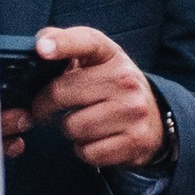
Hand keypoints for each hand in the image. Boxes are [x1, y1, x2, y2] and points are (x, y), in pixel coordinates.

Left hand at [31, 26, 166, 174]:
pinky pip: (88, 152)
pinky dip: (85, 150)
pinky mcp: (135, 141)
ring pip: (72, 127)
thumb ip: (68, 47)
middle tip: (44, 109)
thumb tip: (40, 45)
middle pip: (61, 93)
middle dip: (44, 106)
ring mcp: (133, 111)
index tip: (42, 49)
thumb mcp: (97, 60)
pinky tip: (96, 140)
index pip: (86, 41)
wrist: (155, 118)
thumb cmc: (114, 87)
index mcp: (111, 54)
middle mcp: (125, 79)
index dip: (62, 43)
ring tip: (83, 123)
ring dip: (70, 130)